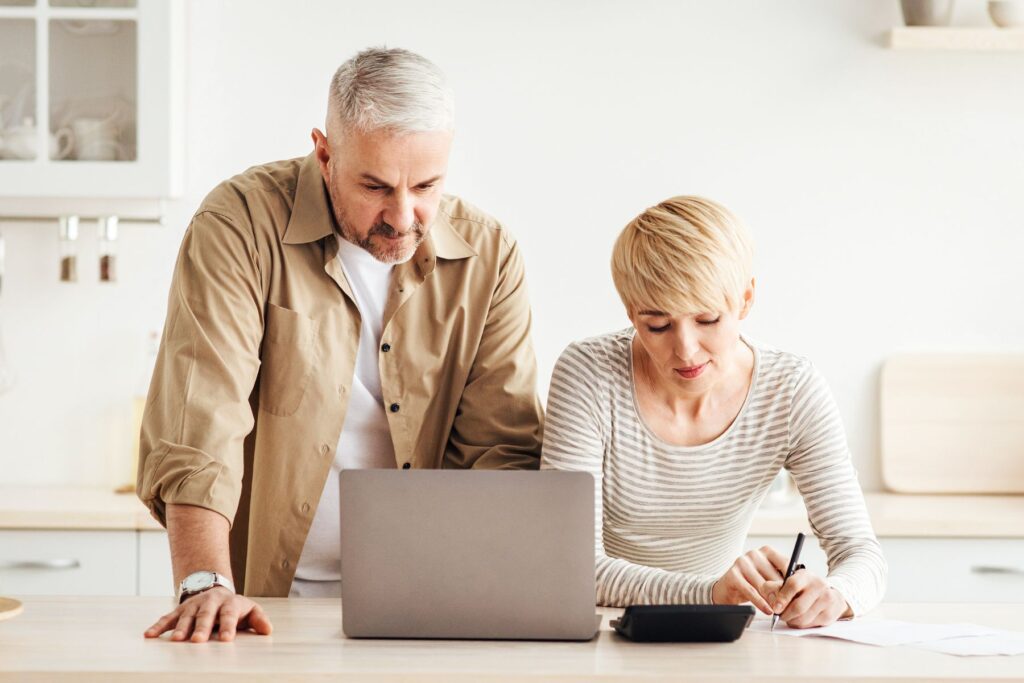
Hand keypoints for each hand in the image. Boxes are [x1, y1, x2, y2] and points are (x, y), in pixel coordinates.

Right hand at [144, 586, 272, 641]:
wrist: (215, 591)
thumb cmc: (234, 608)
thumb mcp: (249, 611)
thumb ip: (258, 620)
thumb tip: (268, 630)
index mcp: (228, 603)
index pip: (228, 615)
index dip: (228, 626)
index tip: (226, 639)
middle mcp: (209, 603)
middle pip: (205, 615)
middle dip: (201, 628)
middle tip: (198, 641)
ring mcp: (192, 606)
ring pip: (185, 617)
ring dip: (181, 628)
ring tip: (177, 641)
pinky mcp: (179, 610)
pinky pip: (167, 618)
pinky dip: (158, 626)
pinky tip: (149, 635)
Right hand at [711, 545, 788, 613]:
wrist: (727, 589)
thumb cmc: (753, 583)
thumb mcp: (769, 578)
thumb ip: (781, 581)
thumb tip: (794, 593)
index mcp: (767, 551)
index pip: (786, 565)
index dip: (793, 582)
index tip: (798, 596)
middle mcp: (754, 554)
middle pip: (775, 577)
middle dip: (782, 595)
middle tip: (787, 607)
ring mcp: (742, 562)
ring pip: (764, 586)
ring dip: (772, 601)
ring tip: (778, 611)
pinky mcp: (733, 574)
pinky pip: (751, 591)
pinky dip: (761, 603)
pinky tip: (767, 610)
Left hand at [760, 571, 852, 628]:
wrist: (831, 593)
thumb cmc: (805, 588)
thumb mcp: (790, 581)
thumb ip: (774, 587)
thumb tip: (768, 598)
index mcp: (806, 576)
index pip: (792, 586)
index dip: (782, 598)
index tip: (775, 608)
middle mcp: (819, 586)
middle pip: (798, 607)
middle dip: (785, 615)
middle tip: (780, 616)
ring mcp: (826, 600)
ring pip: (803, 619)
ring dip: (792, 621)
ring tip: (789, 617)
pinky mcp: (830, 614)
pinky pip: (810, 625)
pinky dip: (801, 625)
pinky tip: (800, 618)